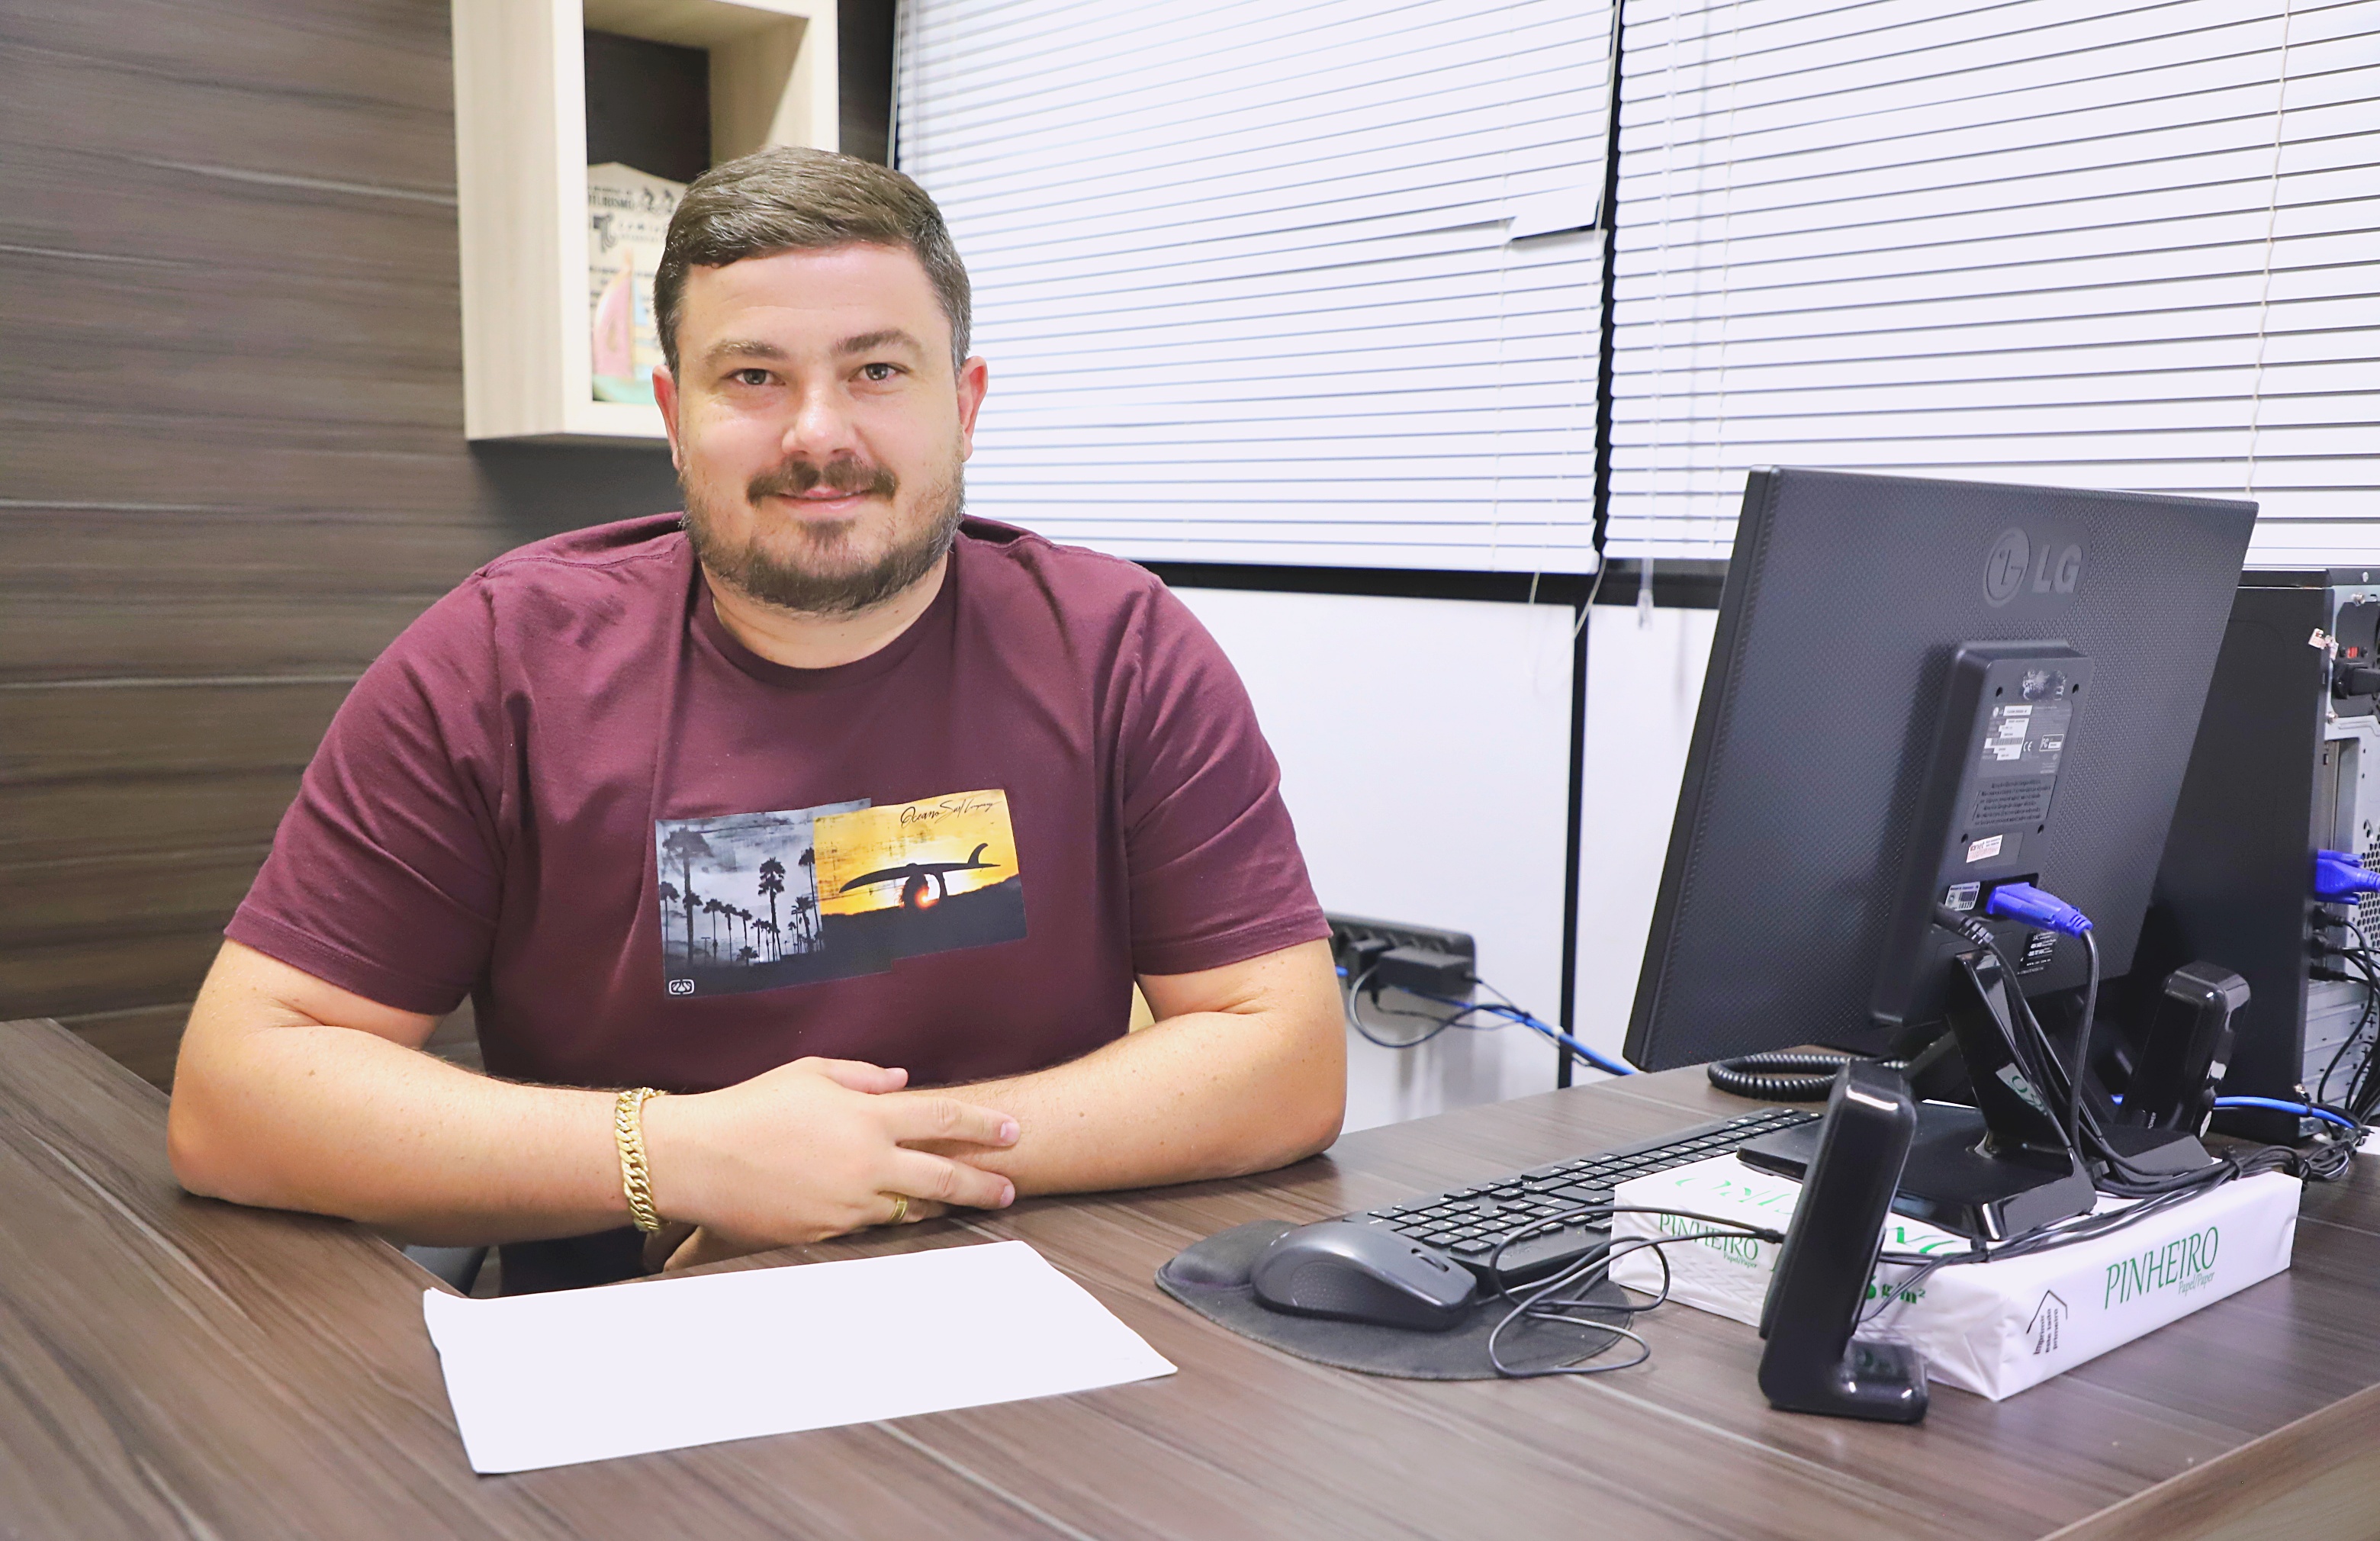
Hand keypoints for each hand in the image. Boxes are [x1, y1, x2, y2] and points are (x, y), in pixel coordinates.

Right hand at [641, 1057, 1017, 1249]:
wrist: (697, 1158)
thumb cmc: (751, 1106)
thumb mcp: (809, 1072)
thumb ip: (863, 1076)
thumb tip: (903, 1081)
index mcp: (867, 1116)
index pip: (943, 1116)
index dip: (983, 1124)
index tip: (1013, 1132)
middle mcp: (867, 1162)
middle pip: (945, 1176)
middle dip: (984, 1184)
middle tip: (1010, 1189)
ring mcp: (849, 1203)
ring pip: (911, 1208)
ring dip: (938, 1205)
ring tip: (960, 1203)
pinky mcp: (827, 1232)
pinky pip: (870, 1226)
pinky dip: (887, 1217)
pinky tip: (895, 1212)